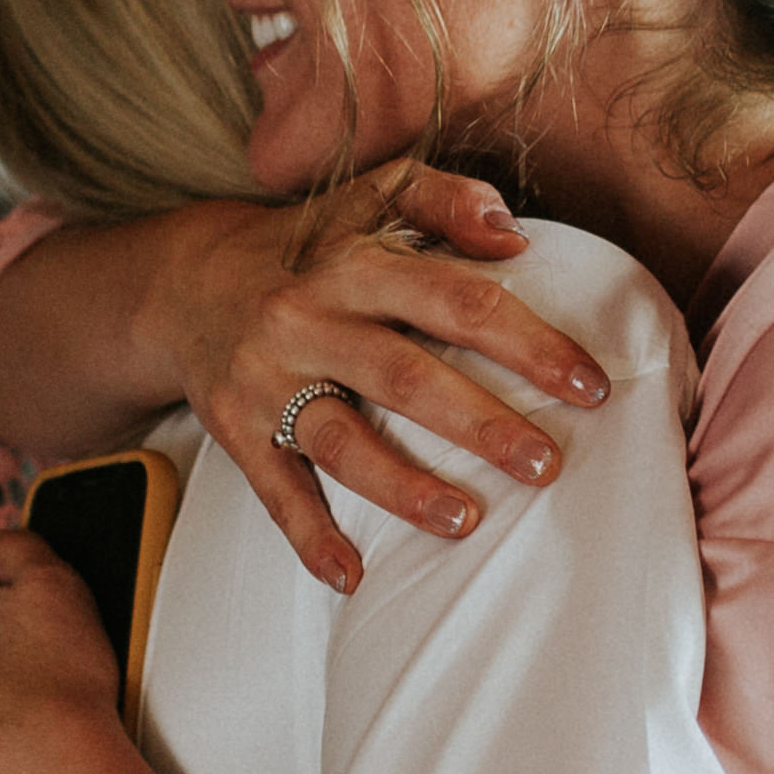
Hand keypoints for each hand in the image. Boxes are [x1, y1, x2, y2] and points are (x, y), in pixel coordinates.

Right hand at [146, 165, 611, 590]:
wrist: (185, 283)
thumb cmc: (308, 246)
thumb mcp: (369, 197)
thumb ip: (444, 198)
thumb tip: (511, 234)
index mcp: (356, 264)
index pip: (455, 301)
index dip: (527, 343)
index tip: (588, 385)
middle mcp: (309, 320)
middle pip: (404, 376)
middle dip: (480, 423)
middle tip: (546, 464)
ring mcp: (269, 380)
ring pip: (341, 440)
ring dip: (403, 487)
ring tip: (465, 522)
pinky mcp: (236, 430)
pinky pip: (275, 490)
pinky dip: (309, 536)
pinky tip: (350, 576)